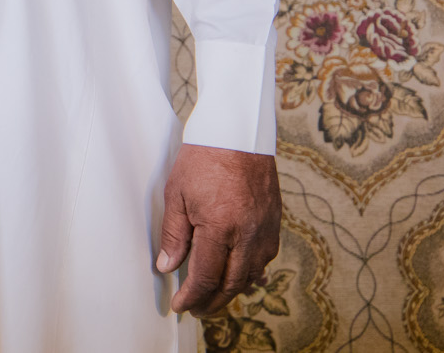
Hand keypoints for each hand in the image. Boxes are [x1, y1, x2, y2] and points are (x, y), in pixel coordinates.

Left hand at [154, 143, 280, 317]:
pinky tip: (243, 278)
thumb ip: (175, 234)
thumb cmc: (203, 158)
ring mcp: (264, 230)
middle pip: (231, 284)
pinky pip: (265, 258)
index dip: (192, 296)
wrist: (238, 133)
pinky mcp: (275, 223)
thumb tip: (168, 267)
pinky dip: (252, 273)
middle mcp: (247, 235)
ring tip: (215, 297)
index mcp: (220, 228)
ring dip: (232, 290)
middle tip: (197, 309)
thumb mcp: (177, 194)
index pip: (206, 277)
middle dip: (213, 302)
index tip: (181, 305)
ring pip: (251, 275)